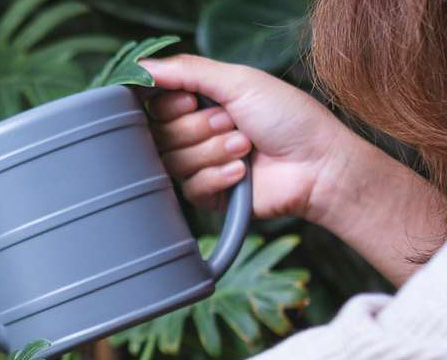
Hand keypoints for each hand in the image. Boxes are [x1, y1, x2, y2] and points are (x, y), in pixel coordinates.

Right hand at [140, 54, 355, 222]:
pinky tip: (243, 171)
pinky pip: (189, 187)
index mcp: (202, 104)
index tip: (193, 101)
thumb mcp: (239, 81)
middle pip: (160, 134)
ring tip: (246, 147)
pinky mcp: (207, 195)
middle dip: (199, 128)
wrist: (317, 165)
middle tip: (233, 123)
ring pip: (174, 161)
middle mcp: (196, 133)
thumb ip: (187, 71)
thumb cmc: (289, 117)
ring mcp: (200, 165)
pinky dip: (219, 176)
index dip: (169, 105)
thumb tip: (140, 66)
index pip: (156, 105)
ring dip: (213, 151)